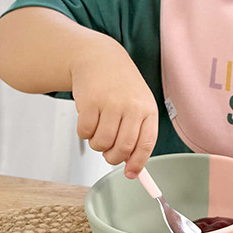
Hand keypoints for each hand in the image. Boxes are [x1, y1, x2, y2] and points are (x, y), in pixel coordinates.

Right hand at [70, 45, 157, 178]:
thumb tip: (132, 169)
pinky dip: (84, 133)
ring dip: (97, 144)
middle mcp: (132, 107)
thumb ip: (137, 133)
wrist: (100, 58)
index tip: (130, 174)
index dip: (137, 163)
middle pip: (122, 148)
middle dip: (113, 158)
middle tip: (108, 153)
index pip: (146, 144)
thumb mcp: (138, 105)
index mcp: (148, 109)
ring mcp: (111, 103)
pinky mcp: (90, 101)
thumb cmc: (121, 87)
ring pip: (102, 143)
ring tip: (98, 131)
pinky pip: (85, 132)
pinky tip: (89, 119)